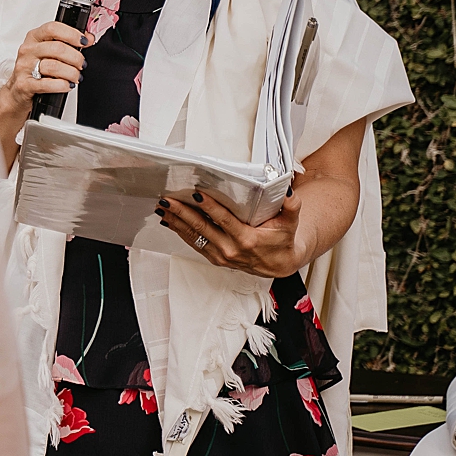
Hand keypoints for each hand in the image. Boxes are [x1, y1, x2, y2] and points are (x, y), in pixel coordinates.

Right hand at [0, 21, 92, 170]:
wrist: (17, 91)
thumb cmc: (34, 69)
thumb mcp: (48, 51)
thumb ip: (67, 43)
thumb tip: (89, 38)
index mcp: (34, 38)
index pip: (53, 29)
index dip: (72, 34)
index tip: (84, 41)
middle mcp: (28, 50)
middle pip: (57, 48)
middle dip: (75, 57)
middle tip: (81, 64)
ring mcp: (24, 67)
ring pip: (54, 66)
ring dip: (71, 73)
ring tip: (76, 77)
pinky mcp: (24, 84)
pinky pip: (46, 84)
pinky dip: (61, 85)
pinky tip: (67, 85)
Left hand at [156, 188, 309, 279]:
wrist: (280, 263)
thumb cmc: (282, 240)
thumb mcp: (291, 222)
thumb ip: (291, 206)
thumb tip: (287, 191)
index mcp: (247, 239)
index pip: (224, 220)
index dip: (209, 207)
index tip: (196, 194)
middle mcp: (231, 249)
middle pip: (202, 228)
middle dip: (183, 212)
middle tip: (168, 199)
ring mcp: (221, 255)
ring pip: (194, 236)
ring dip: (177, 221)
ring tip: (163, 207)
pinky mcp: (215, 258)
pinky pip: (194, 244)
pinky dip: (180, 232)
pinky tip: (170, 221)